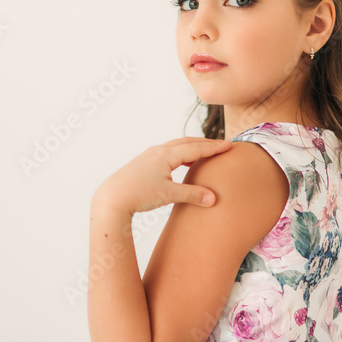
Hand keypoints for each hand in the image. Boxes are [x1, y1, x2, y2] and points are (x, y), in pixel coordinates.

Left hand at [93, 137, 233, 216]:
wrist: (112, 197)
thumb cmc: (139, 194)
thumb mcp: (169, 195)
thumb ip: (193, 195)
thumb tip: (214, 199)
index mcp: (167, 155)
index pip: (196, 148)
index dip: (214, 148)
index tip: (229, 145)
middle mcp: (158, 151)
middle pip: (187, 142)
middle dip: (205, 143)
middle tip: (221, 145)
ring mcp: (150, 155)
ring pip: (176, 146)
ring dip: (192, 147)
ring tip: (204, 152)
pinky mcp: (144, 163)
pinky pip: (168, 153)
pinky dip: (180, 154)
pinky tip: (182, 163)